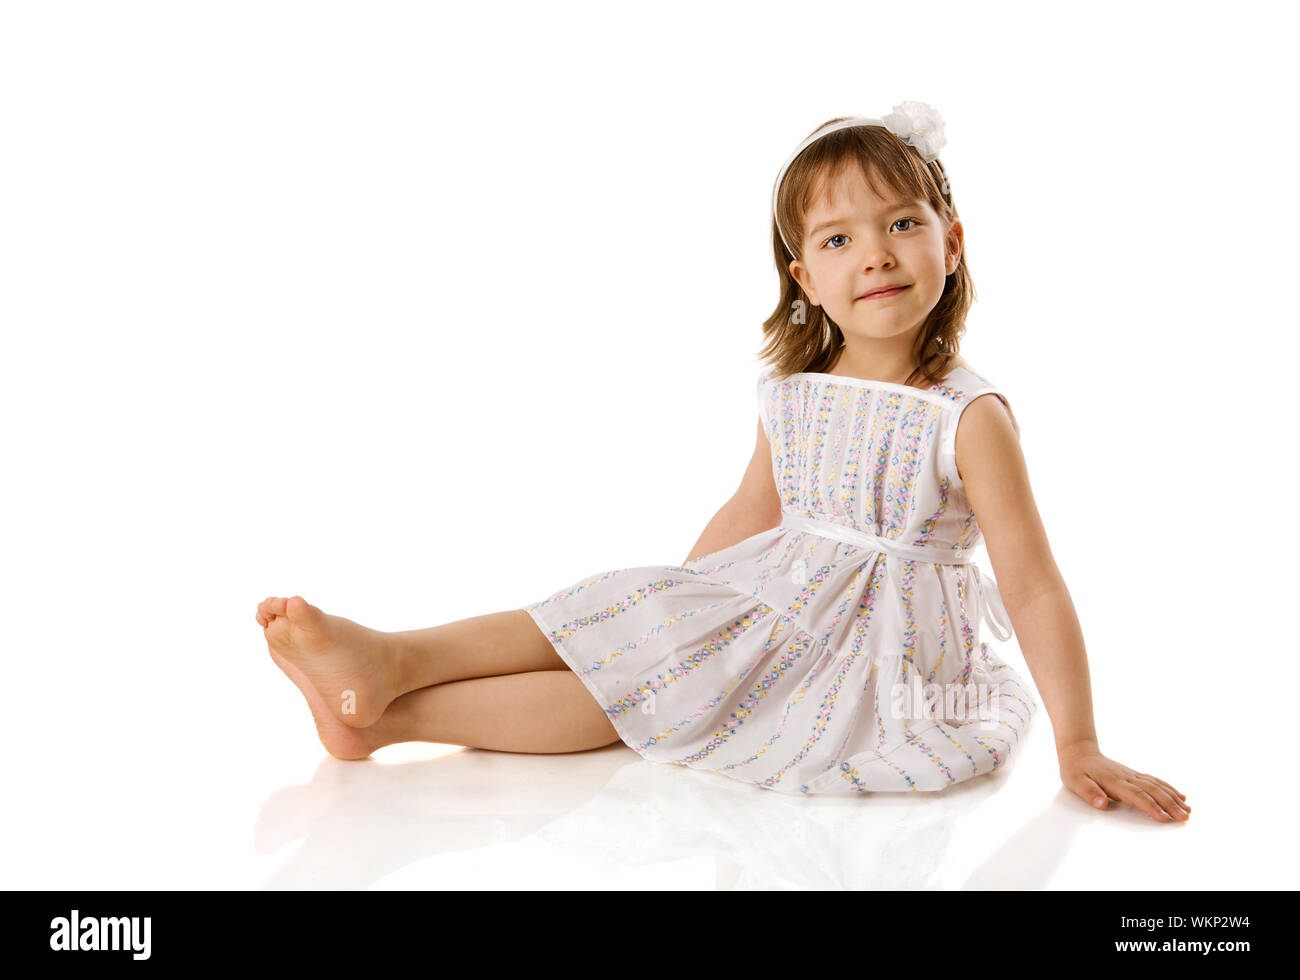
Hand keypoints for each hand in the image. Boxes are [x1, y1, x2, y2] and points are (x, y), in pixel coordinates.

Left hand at [1057, 741, 1189, 822]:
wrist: (1079, 751)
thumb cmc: (1076, 770)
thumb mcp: (1075, 782)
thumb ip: (1089, 793)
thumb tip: (1101, 803)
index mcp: (1114, 782)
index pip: (1136, 796)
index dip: (1150, 807)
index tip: (1164, 817)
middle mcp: (1127, 777)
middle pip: (1152, 791)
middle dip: (1170, 805)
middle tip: (1184, 817)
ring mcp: (1132, 775)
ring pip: (1157, 786)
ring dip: (1173, 798)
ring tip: (1188, 810)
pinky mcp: (1134, 775)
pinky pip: (1155, 781)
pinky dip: (1169, 788)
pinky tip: (1180, 796)